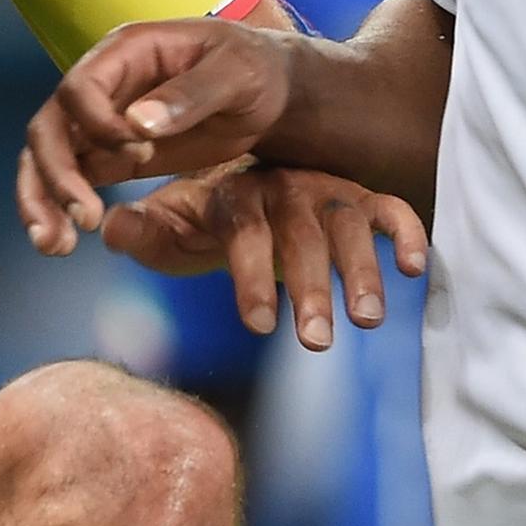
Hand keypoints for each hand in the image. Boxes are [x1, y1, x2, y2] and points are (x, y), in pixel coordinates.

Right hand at [16, 19, 299, 256]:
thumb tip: (137, 123)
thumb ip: (191, 94)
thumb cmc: (255, 70)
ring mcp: (101, 123)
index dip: (97, 124)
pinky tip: (62, 243)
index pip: (80, 88)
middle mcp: (102, 86)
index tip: (139, 153)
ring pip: (47, 158)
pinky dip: (59, 210)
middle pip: (51, 127)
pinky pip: (70, 181)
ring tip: (55, 246)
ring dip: (41, 200)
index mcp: (127, 52)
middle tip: (84, 218)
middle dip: (56, 175)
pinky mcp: (109, 157)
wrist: (269, 92)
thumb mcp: (237, 74)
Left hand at [103, 165, 426, 348]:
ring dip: (360, 270)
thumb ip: (141, 233)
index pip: (243, 232)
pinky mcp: (358, 198)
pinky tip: (415, 269)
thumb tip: (109, 229)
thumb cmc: (202, 221)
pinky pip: (388, 208)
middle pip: (300, 236)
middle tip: (317, 341)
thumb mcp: (167, 227)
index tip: (257, 327)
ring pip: (347, 225)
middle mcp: (283, 188)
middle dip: (309, 288)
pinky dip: (406, 232)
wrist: (244, 183)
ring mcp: (325, 190)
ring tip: (367, 320)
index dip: (249, 277)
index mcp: (233, 195)